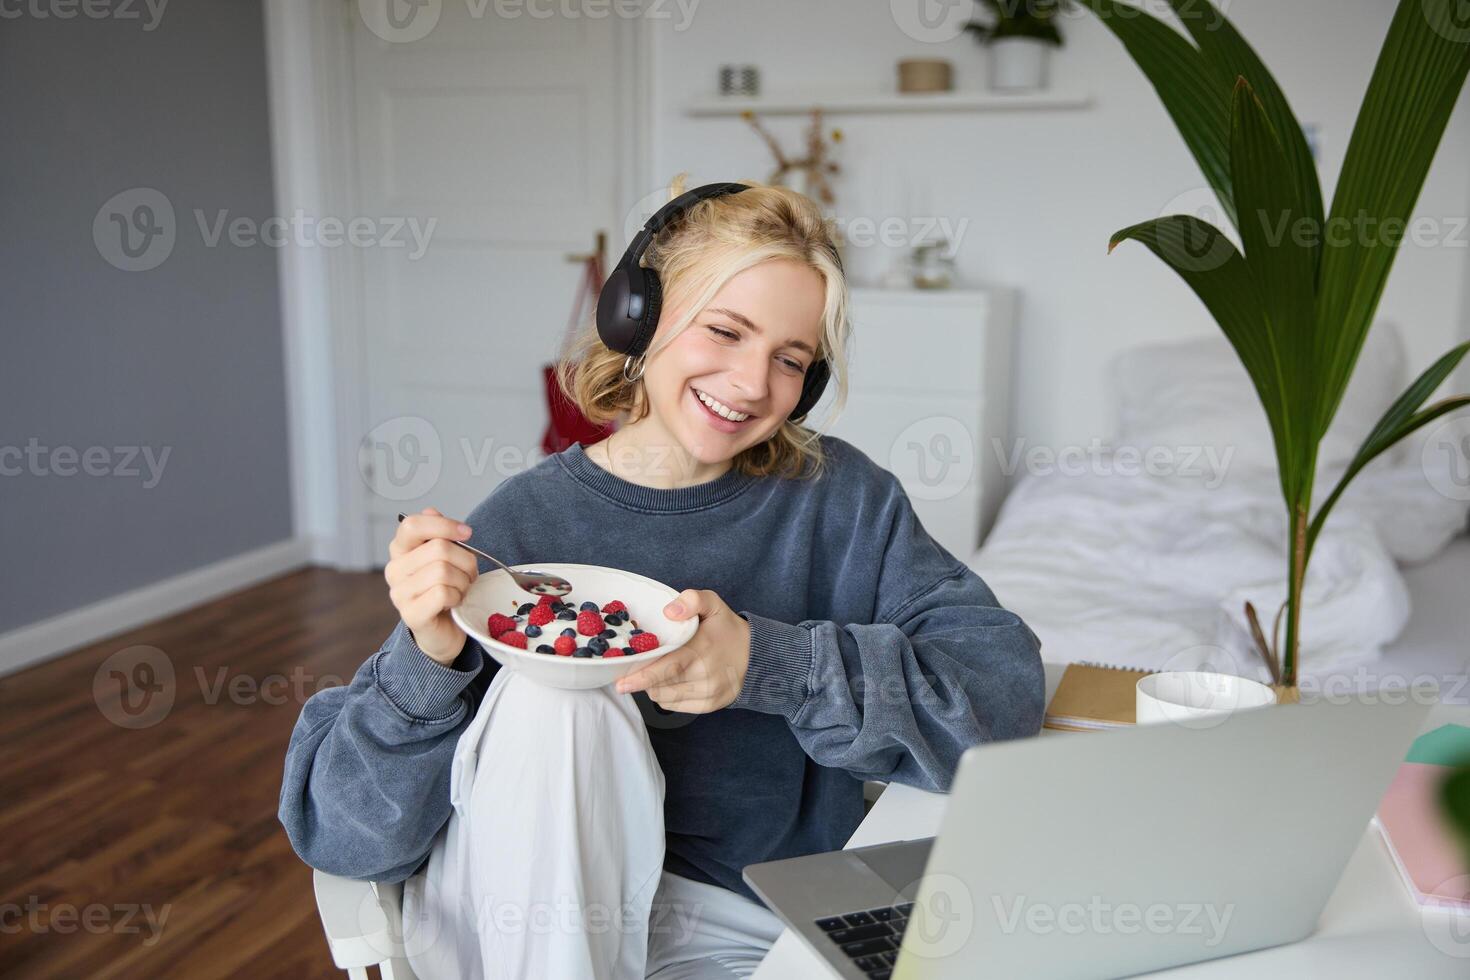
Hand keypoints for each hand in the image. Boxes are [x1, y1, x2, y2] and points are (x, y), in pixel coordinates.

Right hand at [384, 507, 477, 664]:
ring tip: (462, 589)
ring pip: (443, 571)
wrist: (442, 631)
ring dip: (464, 581)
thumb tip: (432, 511)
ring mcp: (400, 593)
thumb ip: (438, 535)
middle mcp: (394, 570)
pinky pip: (443, 593)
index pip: (412, 524)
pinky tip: (455, 602)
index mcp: (400, 551)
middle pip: (438, 548)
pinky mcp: (411, 615)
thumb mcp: (445, 558)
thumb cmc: (445, 589)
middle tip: (469, 574)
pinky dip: (457, 596)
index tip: (467, 533)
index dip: (444, 525)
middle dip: (466, 560)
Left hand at [614, 589, 751, 712]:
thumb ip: (692, 600)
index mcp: (701, 649)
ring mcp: (708, 693)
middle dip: (642, 680)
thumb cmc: (726, 628)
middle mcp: (705, 675)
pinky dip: (665, 695)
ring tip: (657, 670)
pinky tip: (670, 681)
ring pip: (664, 697)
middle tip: (632, 670)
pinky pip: (674, 705)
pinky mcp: (709, 705)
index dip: (642, 677)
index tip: (621, 683)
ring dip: (653, 687)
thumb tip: (669, 612)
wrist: (756, 655)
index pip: (667, 667)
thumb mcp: (713, 603)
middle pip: (661, 685)